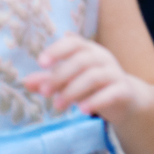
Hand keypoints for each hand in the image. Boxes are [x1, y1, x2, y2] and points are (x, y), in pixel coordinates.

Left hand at [23, 35, 147, 123]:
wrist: (126, 98)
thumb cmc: (93, 86)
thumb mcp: (70, 81)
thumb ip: (50, 80)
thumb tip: (26, 82)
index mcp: (90, 51)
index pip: (74, 43)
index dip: (57, 50)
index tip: (41, 63)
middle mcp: (104, 58)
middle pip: (82, 60)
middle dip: (60, 76)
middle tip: (44, 93)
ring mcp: (115, 73)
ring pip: (94, 76)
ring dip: (72, 91)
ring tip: (58, 106)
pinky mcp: (124, 90)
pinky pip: (110, 93)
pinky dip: (95, 101)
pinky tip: (82, 110)